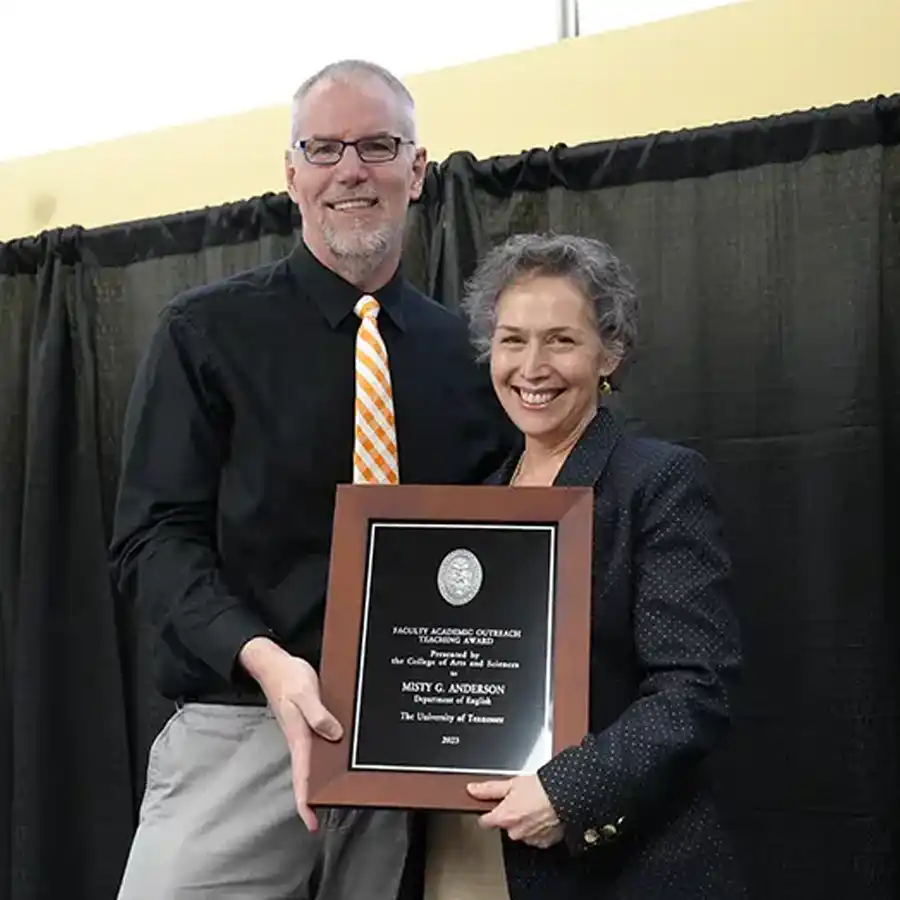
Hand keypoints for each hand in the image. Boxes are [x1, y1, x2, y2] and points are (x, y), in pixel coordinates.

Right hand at [239, 638, 342, 831]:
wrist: (274, 665)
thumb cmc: (288, 677)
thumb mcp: (306, 692)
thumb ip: (318, 714)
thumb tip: (334, 735)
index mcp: (298, 737)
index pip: (301, 777)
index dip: (304, 802)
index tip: (310, 824)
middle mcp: (299, 739)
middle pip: (305, 777)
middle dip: (311, 800)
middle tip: (321, 819)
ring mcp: (301, 733)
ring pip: (310, 764)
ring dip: (317, 782)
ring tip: (328, 798)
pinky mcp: (305, 725)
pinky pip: (315, 748)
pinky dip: (322, 760)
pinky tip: (332, 760)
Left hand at [467, 775, 564, 848]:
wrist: (566, 796)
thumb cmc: (542, 789)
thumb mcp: (512, 783)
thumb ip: (489, 789)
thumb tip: (472, 789)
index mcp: (504, 818)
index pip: (485, 822)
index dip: (488, 813)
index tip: (491, 809)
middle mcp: (515, 832)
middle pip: (505, 825)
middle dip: (511, 815)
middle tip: (521, 801)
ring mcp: (530, 839)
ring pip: (521, 831)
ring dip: (525, 821)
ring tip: (535, 806)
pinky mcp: (544, 842)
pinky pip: (537, 836)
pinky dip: (539, 828)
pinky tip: (543, 816)